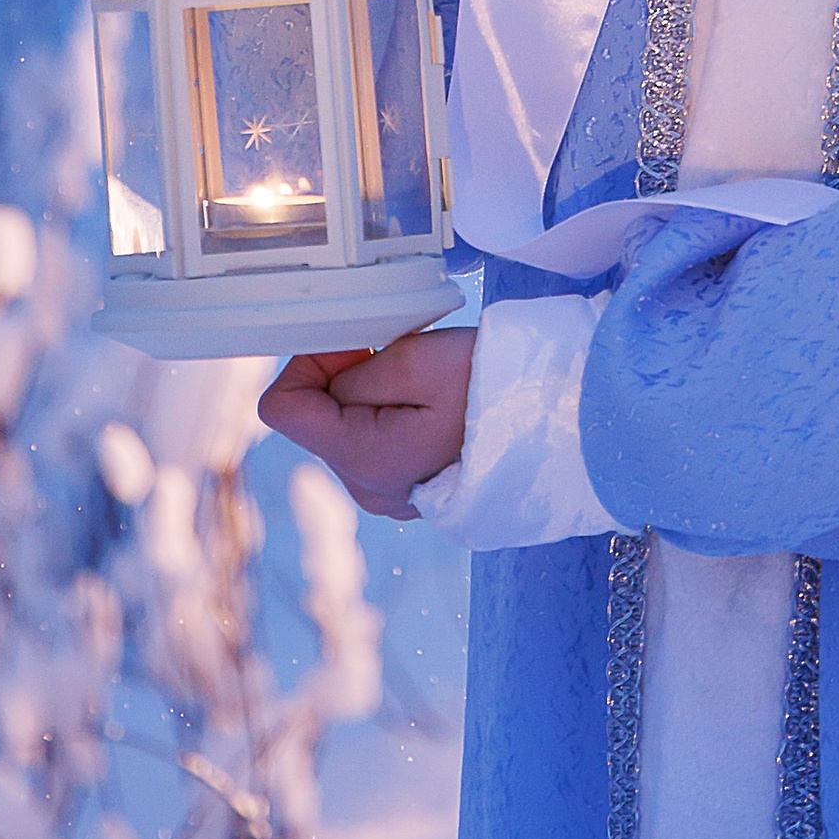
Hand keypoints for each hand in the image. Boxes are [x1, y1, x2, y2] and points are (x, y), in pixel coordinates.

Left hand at [257, 330, 474, 520]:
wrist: (557, 420)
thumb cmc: (491, 384)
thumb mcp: (414, 360)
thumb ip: (351, 375)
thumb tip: (325, 382)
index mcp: (362, 460)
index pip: (282, 409)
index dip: (307, 363)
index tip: (354, 342)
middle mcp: (367, 489)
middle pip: (316, 418)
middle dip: (344, 378)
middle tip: (399, 354)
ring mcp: (388, 496)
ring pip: (344, 430)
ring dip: (369, 396)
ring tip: (424, 382)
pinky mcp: (407, 491)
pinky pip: (373, 446)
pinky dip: (388, 417)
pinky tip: (431, 406)